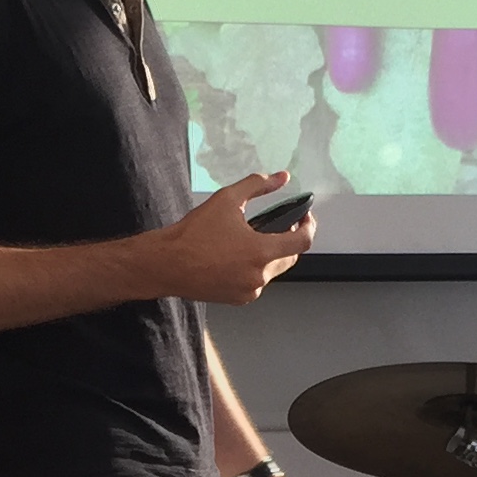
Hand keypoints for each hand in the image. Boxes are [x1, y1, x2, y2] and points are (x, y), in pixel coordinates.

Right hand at [156, 174, 313, 305]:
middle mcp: (258, 275)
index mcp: (260, 252)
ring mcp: (249, 290)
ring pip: (272, 270)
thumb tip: (279, 177)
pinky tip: (237, 256)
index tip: (305, 219)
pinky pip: (257, 282)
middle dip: (288, 240)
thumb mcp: (227, 199)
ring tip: (251, 239)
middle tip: (279, 226)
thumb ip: (257, 185)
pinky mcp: (239, 299)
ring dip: (270, 255)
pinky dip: (254, 268)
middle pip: (290, 258)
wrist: (167, 264)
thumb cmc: (193, 235)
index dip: (308, 227)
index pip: (302, 242)